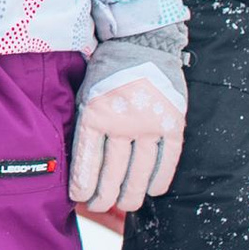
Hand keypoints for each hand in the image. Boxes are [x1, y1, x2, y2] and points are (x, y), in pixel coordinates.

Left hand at [67, 26, 188, 215]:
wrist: (141, 43)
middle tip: (99, 207)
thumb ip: (84, 126)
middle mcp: (122, 121)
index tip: (80, 199)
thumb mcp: (84, 93)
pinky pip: (167, 160)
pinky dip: (159, 179)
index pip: (87, 161)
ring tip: (125, 205)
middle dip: (104, 197)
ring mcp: (149, 123)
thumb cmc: (106, 72)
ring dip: (131, 194)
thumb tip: (77, 167)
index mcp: (95, 113)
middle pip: (113, 173)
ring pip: (140, 172)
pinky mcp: (172, 122)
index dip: (83, 185)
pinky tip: (152, 190)